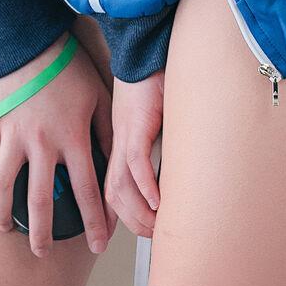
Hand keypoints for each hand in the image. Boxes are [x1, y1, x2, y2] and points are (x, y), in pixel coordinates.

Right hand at [0, 38, 116, 258]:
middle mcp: (42, 143)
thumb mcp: (100, 98)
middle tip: (43, 253)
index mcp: (73, 138)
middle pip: (41, 200)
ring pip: (4, 186)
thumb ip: (109, 133)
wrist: (30, 39)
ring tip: (8, 230)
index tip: (100, 245)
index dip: (95, 223)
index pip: (87, 192)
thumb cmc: (69, 67)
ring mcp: (12, 135)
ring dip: (4, 213)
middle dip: (43, 233)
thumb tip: (121, 164)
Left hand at [105, 72, 164, 238]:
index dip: (116, 215)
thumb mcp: (155, 120)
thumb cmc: (153, 80)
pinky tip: (157, 201)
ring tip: (155, 226)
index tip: (126, 233)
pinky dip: (146, 185)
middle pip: (113, 194)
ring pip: (122, 185)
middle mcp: (118, 143)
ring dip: (139, 211)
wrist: (145, 49)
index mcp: (120, 143)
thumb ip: (159, 145)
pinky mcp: (137, 124)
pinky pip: (137, 162)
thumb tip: (174, 169)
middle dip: (129, 222)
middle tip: (150, 237)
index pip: (112, 187)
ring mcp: (125, 135)